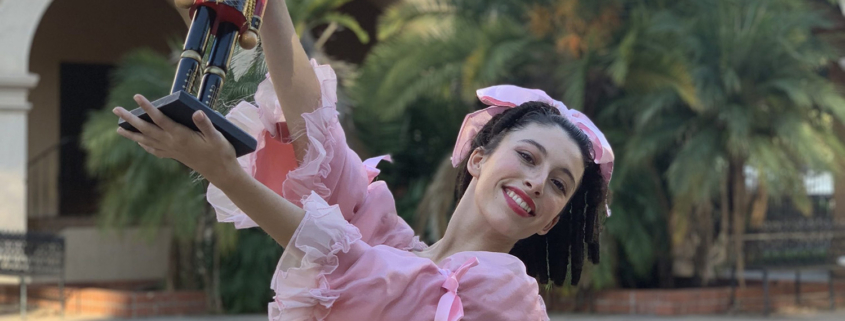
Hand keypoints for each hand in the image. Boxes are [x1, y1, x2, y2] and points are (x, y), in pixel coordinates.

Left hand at [113, 94, 238, 182]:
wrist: (221, 173)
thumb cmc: (221, 153)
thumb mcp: (217, 136)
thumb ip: (205, 124)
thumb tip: (196, 111)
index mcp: (181, 136)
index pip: (160, 119)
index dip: (148, 107)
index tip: (137, 97)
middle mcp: (172, 143)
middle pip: (146, 129)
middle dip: (130, 119)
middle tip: (116, 110)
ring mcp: (172, 151)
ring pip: (146, 141)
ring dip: (132, 134)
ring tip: (118, 128)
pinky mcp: (175, 156)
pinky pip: (154, 150)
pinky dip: (144, 145)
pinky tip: (140, 143)